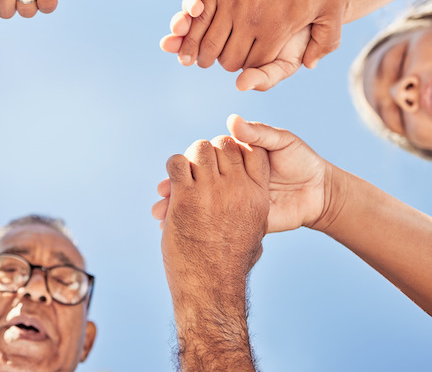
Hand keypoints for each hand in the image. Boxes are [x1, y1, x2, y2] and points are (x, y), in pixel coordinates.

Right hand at [154, 116, 330, 232]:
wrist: (320, 193)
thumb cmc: (302, 161)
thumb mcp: (282, 143)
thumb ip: (259, 134)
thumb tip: (232, 121)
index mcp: (235, 156)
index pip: (205, 157)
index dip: (189, 163)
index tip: (176, 168)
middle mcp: (229, 176)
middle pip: (195, 180)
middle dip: (176, 187)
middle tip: (162, 193)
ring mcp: (231, 198)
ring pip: (199, 202)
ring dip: (178, 207)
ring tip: (161, 214)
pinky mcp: (240, 217)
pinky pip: (213, 221)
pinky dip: (193, 225)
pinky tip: (176, 229)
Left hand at [160, 135, 269, 291]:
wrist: (211, 286)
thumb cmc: (231, 266)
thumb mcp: (255, 237)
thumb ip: (255, 216)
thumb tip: (254, 211)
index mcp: (257, 195)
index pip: (253, 151)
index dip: (237, 149)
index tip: (226, 159)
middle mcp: (237, 188)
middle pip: (225, 144)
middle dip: (212, 151)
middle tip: (201, 165)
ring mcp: (211, 190)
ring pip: (200, 149)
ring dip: (191, 157)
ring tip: (186, 172)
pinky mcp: (186, 196)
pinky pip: (178, 163)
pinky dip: (173, 166)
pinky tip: (173, 181)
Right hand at [170, 0, 345, 81]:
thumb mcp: (333, 7)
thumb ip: (326, 41)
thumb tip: (308, 65)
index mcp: (275, 29)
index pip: (253, 64)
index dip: (249, 68)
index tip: (248, 61)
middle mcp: (250, 18)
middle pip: (227, 58)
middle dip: (225, 62)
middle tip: (223, 58)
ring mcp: (230, 0)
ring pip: (207, 40)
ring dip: (201, 50)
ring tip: (200, 53)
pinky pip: (198, 15)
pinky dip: (194, 28)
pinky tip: (195, 31)